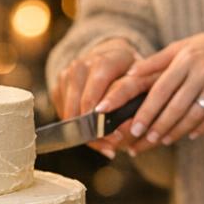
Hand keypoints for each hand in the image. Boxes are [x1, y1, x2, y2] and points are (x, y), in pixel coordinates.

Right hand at [51, 37, 140, 156]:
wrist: (108, 56)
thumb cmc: (132, 73)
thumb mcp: (145, 80)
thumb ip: (141, 99)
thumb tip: (130, 128)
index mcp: (105, 59)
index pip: (100, 87)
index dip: (104, 113)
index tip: (116, 135)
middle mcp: (81, 65)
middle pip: (82, 104)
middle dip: (97, 129)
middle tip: (113, 146)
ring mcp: (66, 75)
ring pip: (71, 112)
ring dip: (87, 133)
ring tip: (107, 146)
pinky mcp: (58, 86)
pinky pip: (64, 114)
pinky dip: (79, 129)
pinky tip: (96, 136)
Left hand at [95, 28, 203, 153]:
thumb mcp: (181, 47)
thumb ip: (155, 61)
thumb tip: (130, 73)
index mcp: (184, 59)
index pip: (161, 89)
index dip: (148, 110)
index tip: (136, 127)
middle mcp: (201, 71)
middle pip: (177, 105)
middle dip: (160, 125)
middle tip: (147, 140)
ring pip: (196, 113)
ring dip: (179, 130)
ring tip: (165, 141)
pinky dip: (202, 127)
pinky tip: (190, 135)